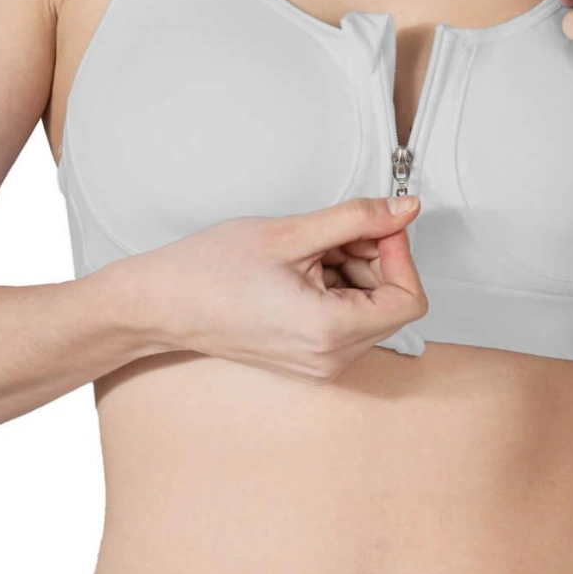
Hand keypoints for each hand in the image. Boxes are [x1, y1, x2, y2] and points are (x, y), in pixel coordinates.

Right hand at [110, 195, 426, 381]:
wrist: (163, 302)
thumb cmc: (211, 271)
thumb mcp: (292, 233)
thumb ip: (357, 218)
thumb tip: (405, 210)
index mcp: (330, 333)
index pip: (408, 298)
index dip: (398, 253)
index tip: (375, 225)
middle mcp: (331, 360)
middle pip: (391, 302)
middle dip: (373, 257)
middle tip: (333, 231)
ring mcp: (320, 363)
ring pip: (370, 308)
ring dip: (353, 268)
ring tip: (309, 248)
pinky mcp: (309, 358)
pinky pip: (346, 319)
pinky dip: (337, 285)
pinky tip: (302, 266)